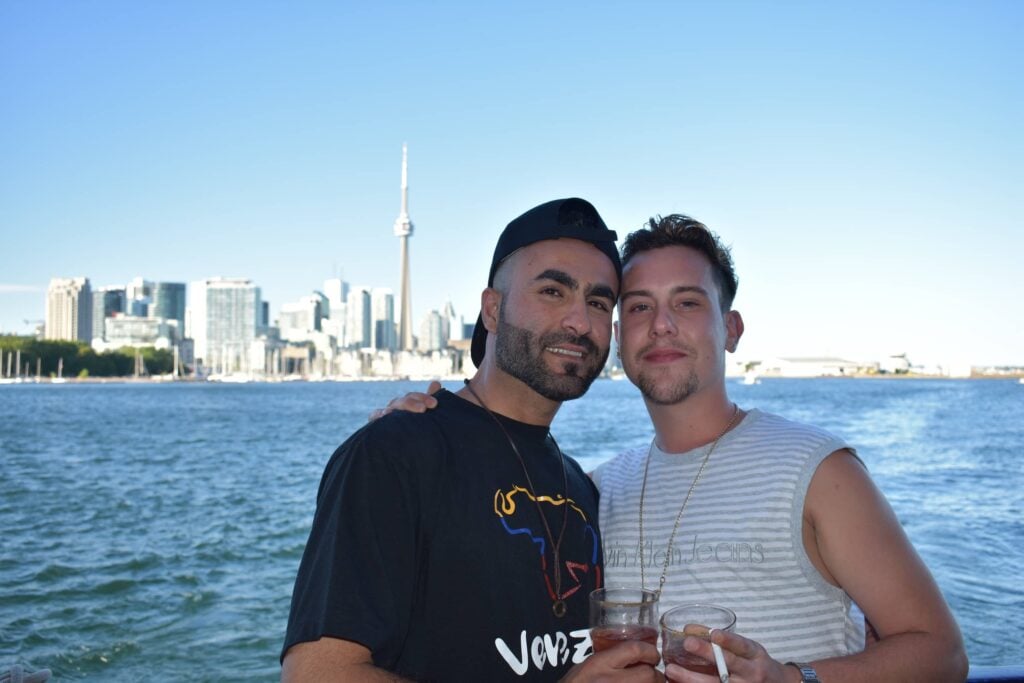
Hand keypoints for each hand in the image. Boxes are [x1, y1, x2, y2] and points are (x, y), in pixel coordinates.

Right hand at [367, 380, 441, 421]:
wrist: (402, 445)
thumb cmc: (416, 426)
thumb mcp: (423, 414)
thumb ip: (428, 401)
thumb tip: (435, 382)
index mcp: (409, 402)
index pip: (415, 396)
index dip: (424, 397)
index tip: (434, 404)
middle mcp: (398, 406)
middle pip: (404, 400)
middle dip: (413, 403)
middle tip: (423, 409)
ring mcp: (387, 413)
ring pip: (392, 406)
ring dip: (395, 408)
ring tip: (400, 410)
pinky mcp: (378, 422)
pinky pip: (375, 415)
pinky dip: (378, 414)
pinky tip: (383, 416)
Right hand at [560, 640, 662, 681]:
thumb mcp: (588, 666)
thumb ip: (610, 659)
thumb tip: (636, 655)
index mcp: (599, 664)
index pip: (634, 650)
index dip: (650, 651)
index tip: (652, 654)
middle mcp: (610, 681)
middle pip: (648, 674)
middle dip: (655, 674)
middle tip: (652, 674)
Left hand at [664, 630, 793, 682]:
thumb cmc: (755, 664)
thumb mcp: (748, 649)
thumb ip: (723, 640)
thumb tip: (688, 628)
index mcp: (755, 656)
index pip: (743, 647)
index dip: (729, 640)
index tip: (715, 633)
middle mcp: (751, 674)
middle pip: (728, 664)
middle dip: (707, 653)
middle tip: (687, 643)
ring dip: (691, 677)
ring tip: (671, 669)